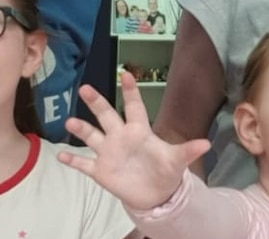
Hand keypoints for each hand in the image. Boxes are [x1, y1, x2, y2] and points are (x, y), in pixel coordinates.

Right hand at [58, 72, 210, 209]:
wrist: (155, 193)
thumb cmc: (165, 169)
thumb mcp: (177, 160)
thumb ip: (188, 150)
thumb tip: (207, 144)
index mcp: (139, 130)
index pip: (134, 107)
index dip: (130, 92)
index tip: (125, 74)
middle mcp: (121, 137)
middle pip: (107, 115)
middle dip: (96, 102)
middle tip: (85, 88)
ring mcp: (109, 153)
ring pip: (92, 136)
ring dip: (81, 129)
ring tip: (70, 121)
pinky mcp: (101, 171)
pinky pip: (84, 164)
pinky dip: (73, 160)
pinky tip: (60, 155)